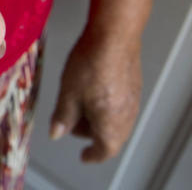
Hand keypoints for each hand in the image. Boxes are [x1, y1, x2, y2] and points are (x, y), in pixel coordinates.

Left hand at [50, 31, 142, 161]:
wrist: (115, 35)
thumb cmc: (91, 64)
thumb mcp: (69, 93)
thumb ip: (63, 116)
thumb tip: (56, 134)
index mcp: (111, 124)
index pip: (104, 150)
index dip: (93, 155)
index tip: (85, 156)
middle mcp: (127, 116)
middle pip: (111, 136)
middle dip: (91, 134)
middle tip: (73, 124)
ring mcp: (134, 100)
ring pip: (117, 121)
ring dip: (99, 120)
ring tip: (80, 104)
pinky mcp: (135, 85)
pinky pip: (121, 106)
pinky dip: (107, 107)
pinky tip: (94, 90)